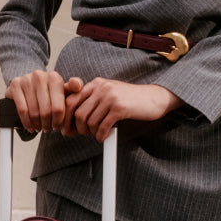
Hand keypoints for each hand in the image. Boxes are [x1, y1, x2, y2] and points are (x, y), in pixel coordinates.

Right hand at [6, 70, 83, 133]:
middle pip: (46, 111)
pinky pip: (22, 110)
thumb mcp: (62, 90)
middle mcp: (40, 76)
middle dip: (47, 124)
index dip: (58, 121)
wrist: (28, 82)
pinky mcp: (15, 85)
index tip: (57, 126)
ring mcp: (26, 80)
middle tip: (47, 129)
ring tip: (39, 128)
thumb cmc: (48, 90)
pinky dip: (26, 122)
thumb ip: (72, 90)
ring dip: (37, 124)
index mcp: (54, 78)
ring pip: (33, 112)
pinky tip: (30, 127)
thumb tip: (78, 85)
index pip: (58, 108)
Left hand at [63, 79, 182, 142]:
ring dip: (91, 133)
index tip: (68, 128)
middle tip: (83, 134)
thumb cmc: (129, 100)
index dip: (67, 117)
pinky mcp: (120, 108)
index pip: (71, 100)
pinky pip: (102, 126)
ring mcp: (110, 97)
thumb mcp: (109, 94)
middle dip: (78, 128)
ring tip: (97, 134)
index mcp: (96, 84)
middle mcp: (101, 87)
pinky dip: (100, 135)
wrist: (153, 98)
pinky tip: (103, 136)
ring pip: (90, 121)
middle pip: (78, 113)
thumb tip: (72, 120)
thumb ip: (92, 101)